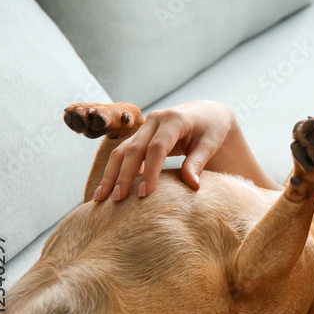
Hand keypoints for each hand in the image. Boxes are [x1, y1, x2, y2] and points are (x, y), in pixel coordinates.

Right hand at [94, 100, 235, 201]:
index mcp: (174, 119)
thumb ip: (199, 163)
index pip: (157, 147)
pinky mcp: (140, 135)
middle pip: (133, 149)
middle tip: (117, 200)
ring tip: (100, 199)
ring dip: (110, 174)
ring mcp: (145, 126)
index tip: (144, 194)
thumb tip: (192, 186)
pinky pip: (123, 152)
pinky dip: (114, 170)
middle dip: (123, 175)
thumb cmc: (212, 129)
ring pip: (121, 150)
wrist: (207, 112)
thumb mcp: (210, 143)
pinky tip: (106, 189)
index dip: (150, 171)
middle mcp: (155, 119)